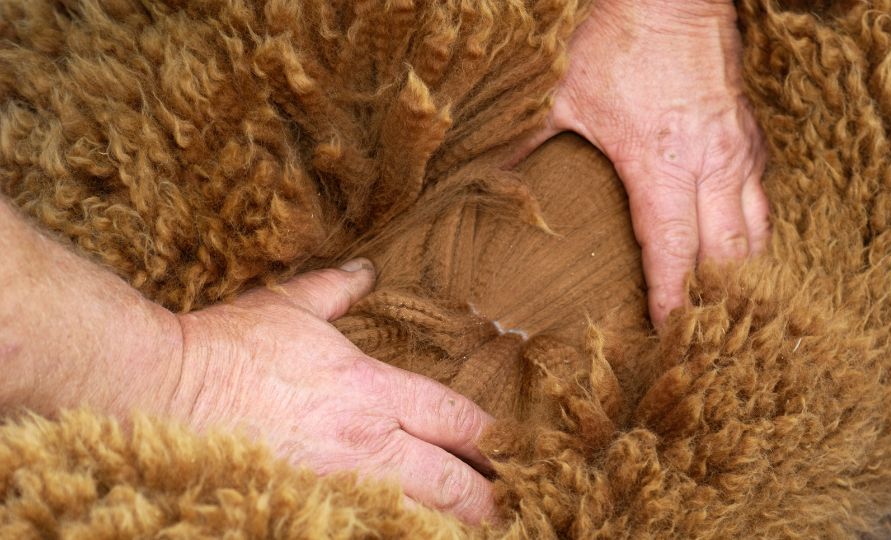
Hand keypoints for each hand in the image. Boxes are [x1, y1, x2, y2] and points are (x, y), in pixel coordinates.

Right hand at [166, 260, 495, 523]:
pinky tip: (409, 531)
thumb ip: (339, 290)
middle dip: (487, 497)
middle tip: (510, 506)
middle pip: (451, 480)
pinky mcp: (307, 506)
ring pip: (418, 514)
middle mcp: (366, 440)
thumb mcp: (290, 306)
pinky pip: (367, 529)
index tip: (510, 449)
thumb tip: (366, 270)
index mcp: (371, 388)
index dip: (489, 436)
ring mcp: (338, 481)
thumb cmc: (229, 346)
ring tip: (473, 528)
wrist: (165, 388)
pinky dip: (396, 530)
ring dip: (449, 521)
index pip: (453, 416)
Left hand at [511, 0, 769, 327]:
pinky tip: (730, 250)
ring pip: (758, 234)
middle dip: (715, 300)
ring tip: (720, 308)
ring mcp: (740, 152)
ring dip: (741, 274)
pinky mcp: (753, 137)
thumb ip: (525, 145)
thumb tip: (482, 182)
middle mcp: (714, 165)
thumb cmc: (615, 44)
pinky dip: (751, 234)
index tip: (669, 337)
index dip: (673, 301)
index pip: (675, 253)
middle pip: (729, 257)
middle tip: (697, 336)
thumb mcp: (560, 96)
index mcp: (664, 165)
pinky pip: (764, 200)